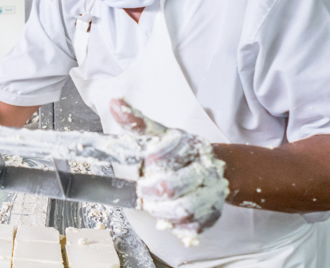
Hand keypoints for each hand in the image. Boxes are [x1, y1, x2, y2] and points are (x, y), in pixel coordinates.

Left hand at [110, 98, 227, 245]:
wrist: (214, 168)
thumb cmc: (180, 152)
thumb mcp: (160, 134)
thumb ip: (137, 122)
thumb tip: (114, 103)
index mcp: (192, 146)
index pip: (171, 152)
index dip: (155, 158)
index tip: (147, 161)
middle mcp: (205, 170)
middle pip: (173, 188)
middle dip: (151, 191)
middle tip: (142, 189)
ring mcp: (210, 194)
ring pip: (184, 211)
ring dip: (161, 211)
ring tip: (152, 204)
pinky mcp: (211, 216)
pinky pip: (192, 227)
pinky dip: (175, 225)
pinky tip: (167, 215)